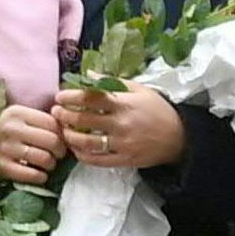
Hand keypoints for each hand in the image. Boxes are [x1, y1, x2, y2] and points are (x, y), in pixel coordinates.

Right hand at [0, 99, 66, 186]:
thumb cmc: (4, 130)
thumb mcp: (19, 117)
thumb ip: (40, 120)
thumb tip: (68, 129)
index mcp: (18, 113)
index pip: (52, 123)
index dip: (63, 134)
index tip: (63, 140)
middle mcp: (12, 129)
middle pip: (52, 141)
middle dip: (61, 151)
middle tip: (59, 155)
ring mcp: (6, 149)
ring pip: (44, 159)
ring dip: (51, 164)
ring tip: (48, 164)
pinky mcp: (3, 168)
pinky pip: (32, 175)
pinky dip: (41, 177)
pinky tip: (40, 174)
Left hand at [52, 82, 184, 171]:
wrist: (178, 137)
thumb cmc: (157, 110)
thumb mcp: (139, 90)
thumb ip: (112, 83)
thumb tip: (87, 75)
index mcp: (125, 103)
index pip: (92, 98)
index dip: (72, 97)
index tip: (60, 96)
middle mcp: (121, 124)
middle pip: (85, 120)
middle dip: (65, 116)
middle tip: (55, 112)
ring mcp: (122, 144)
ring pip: (88, 142)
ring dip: (70, 136)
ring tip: (63, 131)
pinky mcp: (124, 160)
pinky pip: (97, 160)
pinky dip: (82, 155)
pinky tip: (76, 149)